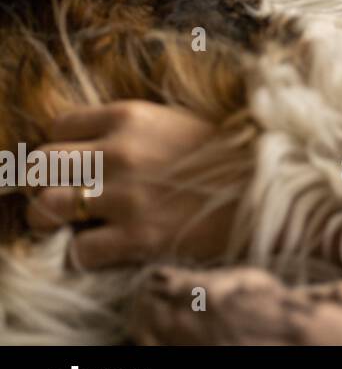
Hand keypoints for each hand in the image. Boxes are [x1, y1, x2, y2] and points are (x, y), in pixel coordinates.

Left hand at [23, 101, 241, 267]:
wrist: (274, 189)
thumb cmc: (232, 155)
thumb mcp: (179, 120)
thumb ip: (134, 129)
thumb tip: (95, 146)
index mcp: (131, 116)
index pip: (58, 126)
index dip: (63, 147)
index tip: (77, 162)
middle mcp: (120, 152)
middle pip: (41, 165)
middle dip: (49, 183)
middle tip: (70, 195)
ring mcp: (126, 197)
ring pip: (46, 208)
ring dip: (56, 219)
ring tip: (78, 224)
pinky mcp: (138, 237)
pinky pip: (78, 250)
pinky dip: (84, 253)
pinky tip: (106, 246)